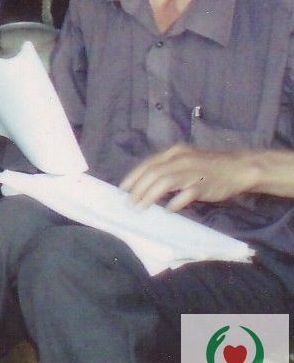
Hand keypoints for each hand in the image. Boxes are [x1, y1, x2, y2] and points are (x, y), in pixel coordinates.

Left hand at [120, 144, 260, 211]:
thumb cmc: (210, 165)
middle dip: (137, 189)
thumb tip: (148, 182)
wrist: (240, 167)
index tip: (123, 189)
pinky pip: (185, 195)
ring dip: (149, 196)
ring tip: (141, 207)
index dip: (133, 177)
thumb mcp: (186, 159)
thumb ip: (169, 167)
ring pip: (164, 182)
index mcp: (174, 152)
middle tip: (129, 203)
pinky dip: (174, 203)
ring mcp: (192, 171)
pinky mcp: (203, 185)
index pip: (147, 164)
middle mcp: (180, 159)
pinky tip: (168, 210)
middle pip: (152, 173)